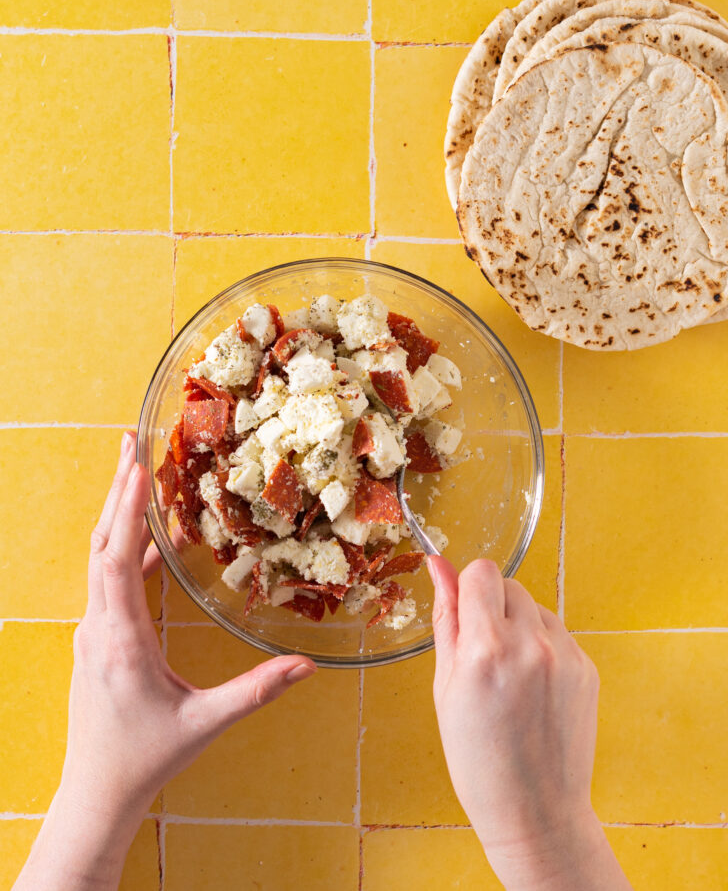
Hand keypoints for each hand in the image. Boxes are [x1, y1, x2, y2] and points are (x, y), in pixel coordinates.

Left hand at [14, 432, 315, 890]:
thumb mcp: (204, 723)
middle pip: (102, 544)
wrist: (97, 791)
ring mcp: (94, 631)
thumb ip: (256, 692)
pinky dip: (128, 550)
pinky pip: (109, 580)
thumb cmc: (145, 757)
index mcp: (121, 638)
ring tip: (135, 474)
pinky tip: (152, 539)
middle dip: (117, 491)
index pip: (116, 558)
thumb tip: (306, 666)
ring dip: (118, 515)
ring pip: (101, 559)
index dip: (126, 509)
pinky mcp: (99, 638)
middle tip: (128, 443)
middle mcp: (99, 626)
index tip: (136, 466)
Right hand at [429, 557, 631, 890]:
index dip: (467, 587)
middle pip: (509, 584)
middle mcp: (530, 645)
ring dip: (519, 625)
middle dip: (492, 606)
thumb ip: (445, 619)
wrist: (535, 811)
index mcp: (486, 649)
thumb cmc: (478, 760)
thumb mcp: (445, 687)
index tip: (464, 610)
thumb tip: (438, 566)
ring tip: (509, 675)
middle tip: (482, 652)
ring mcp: (565, 656)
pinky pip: (557, 633)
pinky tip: (532, 687)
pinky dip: (541, 647)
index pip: (482, 572)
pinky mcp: (587, 668)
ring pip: (535, 607)